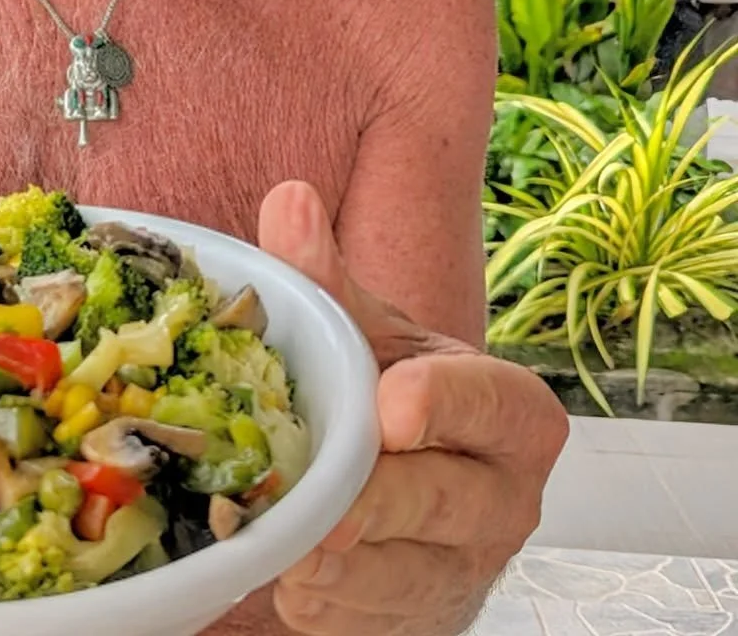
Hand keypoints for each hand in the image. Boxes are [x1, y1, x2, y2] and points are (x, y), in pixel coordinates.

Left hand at [258, 182, 568, 635]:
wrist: (394, 491)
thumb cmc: (383, 392)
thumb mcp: (363, 331)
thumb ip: (325, 274)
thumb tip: (290, 199)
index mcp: (510, 411)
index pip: (492, 403)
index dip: (444, 405)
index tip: (391, 409)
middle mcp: (504, 495)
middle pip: (444, 499)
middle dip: (375, 501)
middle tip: (318, 508)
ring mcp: (465, 567)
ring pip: (403, 573)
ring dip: (334, 562)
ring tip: (284, 540)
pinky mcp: (420, 620)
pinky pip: (367, 620)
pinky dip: (320, 600)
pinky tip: (283, 572)